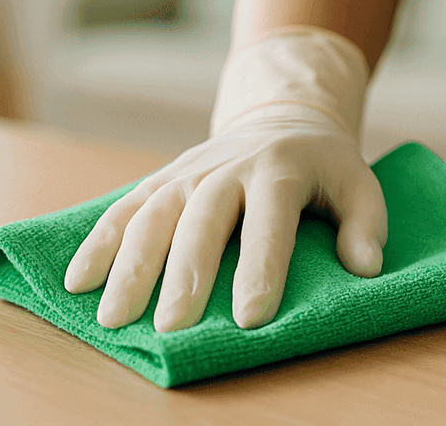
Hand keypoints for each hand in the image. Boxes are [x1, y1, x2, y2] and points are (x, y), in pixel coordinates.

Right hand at [63, 28, 385, 332]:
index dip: (261, 269)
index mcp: (280, 169)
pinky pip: (123, 208)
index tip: (251, 317)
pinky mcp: (161, 179)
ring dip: (129, 266)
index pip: (269, 222)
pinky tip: (79, 282)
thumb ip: (366, 224)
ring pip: (153, 215)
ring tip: (115, 317)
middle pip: (203, 220)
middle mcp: (228, 167)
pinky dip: (99, 243)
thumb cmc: (324, 169)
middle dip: (185, 274)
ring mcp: (188, 172)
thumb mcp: (359, 184)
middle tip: (173, 327)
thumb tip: (366, 268)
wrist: (283, 119)